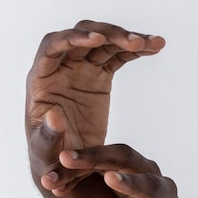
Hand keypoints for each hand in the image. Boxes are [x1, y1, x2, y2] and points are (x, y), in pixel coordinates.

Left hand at [26, 20, 164, 186]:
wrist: (65, 162)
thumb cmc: (47, 159)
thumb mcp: (45, 153)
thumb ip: (48, 137)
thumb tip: (54, 116)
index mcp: (41, 79)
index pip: (53, 47)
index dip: (74, 39)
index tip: (98, 39)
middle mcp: (60, 67)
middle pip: (83, 36)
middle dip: (108, 35)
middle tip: (134, 43)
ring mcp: (80, 68)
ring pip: (104, 42)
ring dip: (128, 39)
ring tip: (153, 43)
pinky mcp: (98, 74)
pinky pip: (118, 55)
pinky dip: (136, 51)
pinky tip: (156, 47)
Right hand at [58, 144, 188, 197]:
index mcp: (164, 192)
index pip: (148, 183)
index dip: (130, 182)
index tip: (110, 178)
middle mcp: (147, 172)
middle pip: (123, 158)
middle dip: (95, 157)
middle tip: (66, 158)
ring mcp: (128, 167)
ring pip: (103, 157)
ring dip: (76, 162)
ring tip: (50, 172)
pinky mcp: (111, 167)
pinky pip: (90, 164)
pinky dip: (72, 171)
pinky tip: (52, 180)